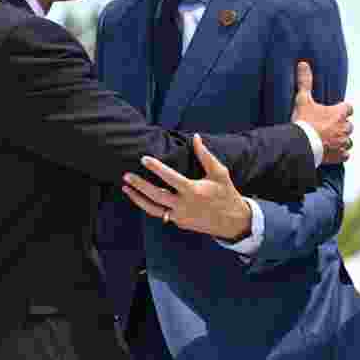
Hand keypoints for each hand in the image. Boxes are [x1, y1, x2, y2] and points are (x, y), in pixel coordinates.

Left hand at [122, 134, 252, 240]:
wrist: (233, 221)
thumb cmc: (226, 193)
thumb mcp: (219, 172)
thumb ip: (205, 155)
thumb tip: (195, 137)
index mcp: (193, 190)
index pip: (169, 178)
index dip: (156, 167)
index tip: (144, 158)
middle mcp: (184, 205)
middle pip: (156, 195)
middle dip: (139, 185)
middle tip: (126, 175)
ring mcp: (180, 216)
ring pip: (153, 208)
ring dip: (138, 198)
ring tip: (126, 188)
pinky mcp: (179, 223)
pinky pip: (160, 214)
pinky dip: (149, 206)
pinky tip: (141, 197)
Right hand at [291, 61, 353, 163]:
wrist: (301, 145)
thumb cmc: (304, 122)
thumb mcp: (303, 100)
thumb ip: (305, 82)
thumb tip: (303, 64)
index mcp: (339, 114)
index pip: (349, 108)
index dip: (343, 110)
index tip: (336, 111)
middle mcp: (345, 128)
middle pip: (349, 125)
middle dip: (341, 126)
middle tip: (329, 127)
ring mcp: (343, 142)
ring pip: (348, 140)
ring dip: (342, 140)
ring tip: (331, 140)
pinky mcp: (340, 155)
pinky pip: (345, 154)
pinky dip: (340, 153)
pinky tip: (333, 152)